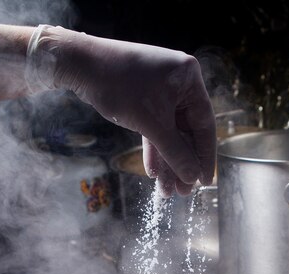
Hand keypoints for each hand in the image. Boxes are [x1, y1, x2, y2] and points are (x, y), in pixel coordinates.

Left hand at [31, 27, 215, 196]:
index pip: (205, 124)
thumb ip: (175, 152)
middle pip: (187, 132)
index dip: (205, 156)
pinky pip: (155, 129)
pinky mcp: (144, 99)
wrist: (82, 66)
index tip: (205, 182)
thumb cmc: (120, 86)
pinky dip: (154, 150)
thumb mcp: (151, 123)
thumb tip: (192, 177)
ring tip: (168, 190)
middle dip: (183, 163)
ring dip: (168, 162)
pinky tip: (153, 172)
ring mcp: (161, 91)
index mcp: (189, 79)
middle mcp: (179, 83)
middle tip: (184, 192)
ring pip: (169, 134)